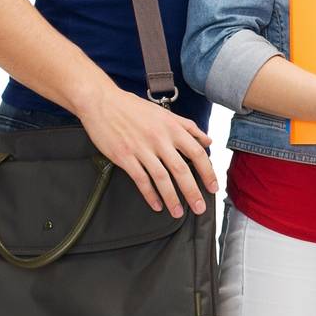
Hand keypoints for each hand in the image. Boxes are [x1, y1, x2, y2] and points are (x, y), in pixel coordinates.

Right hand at [75, 85, 217, 215]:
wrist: (103, 103)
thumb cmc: (134, 108)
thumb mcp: (165, 113)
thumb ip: (188, 127)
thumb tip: (208, 141)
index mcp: (172, 128)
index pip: (197, 153)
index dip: (207, 172)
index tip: (213, 186)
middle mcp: (159, 139)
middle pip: (181, 170)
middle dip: (192, 192)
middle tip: (200, 208)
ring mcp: (141, 149)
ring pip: (162, 178)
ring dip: (172, 198)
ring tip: (178, 212)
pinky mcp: (125, 157)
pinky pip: (141, 179)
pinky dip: (150, 194)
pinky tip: (156, 204)